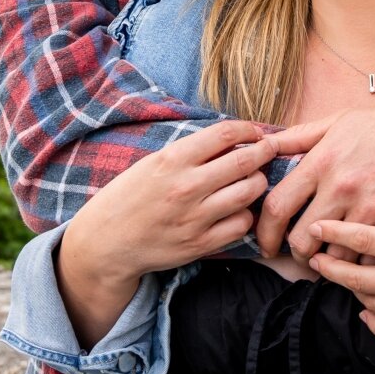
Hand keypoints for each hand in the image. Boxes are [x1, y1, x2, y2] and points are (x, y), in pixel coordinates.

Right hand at [59, 121, 272, 347]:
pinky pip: (242, 224)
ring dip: (258, 182)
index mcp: (172, 159)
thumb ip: (190, 152)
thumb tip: (233, 139)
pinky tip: (237, 210)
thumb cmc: (130, 197)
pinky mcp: (200, 244)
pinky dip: (246, 215)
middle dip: (265, 152)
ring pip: (250, 192)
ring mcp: (195, 217)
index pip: (225, 133)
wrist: (105, 243)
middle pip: (246, 161)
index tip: (255, 133)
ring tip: (253, 180)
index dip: (249, 129)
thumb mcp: (153, 163)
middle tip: (269, 151)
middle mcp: (186, 186)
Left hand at [259, 92, 374, 262]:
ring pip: (338, 259)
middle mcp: (345, 188)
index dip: (264, 232)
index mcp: (325, 162)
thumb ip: (299, 136)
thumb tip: (263, 145)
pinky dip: (366, 266)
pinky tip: (366, 260)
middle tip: (303, 256)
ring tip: (334, 261)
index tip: (266, 244)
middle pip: (304, 241)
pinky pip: (374, 262)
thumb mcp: (341, 121)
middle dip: (298, 255)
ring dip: (332, 265)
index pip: (278, 207)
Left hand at [308, 169, 374, 373]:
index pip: (367, 240)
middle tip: (312, 258)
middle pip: (358, 277)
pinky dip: (373, 322)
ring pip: (370, 305)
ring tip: (339, 279)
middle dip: (330, 267)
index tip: (315, 228)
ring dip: (351, 292)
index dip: (336, 233)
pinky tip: (367, 311)